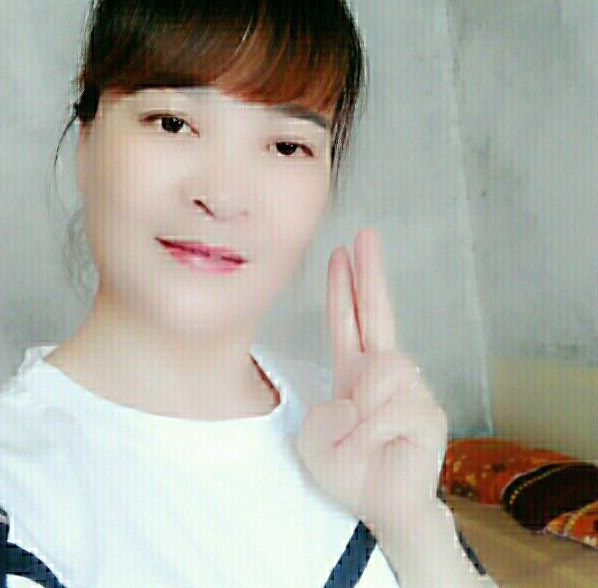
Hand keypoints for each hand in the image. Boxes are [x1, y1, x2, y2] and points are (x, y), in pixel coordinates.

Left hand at [293, 229, 447, 540]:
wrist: (384, 507)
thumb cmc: (350, 470)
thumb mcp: (313, 441)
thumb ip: (322, 415)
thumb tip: (356, 398)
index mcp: (353, 371)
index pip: (348, 319)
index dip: (344, 287)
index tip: (342, 252)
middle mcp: (383, 372)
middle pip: (379, 311)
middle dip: (371, 272)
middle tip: (366, 235)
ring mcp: (410, 389)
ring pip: (383, 369)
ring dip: (363, 406)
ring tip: (360, 435)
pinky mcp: (428, 414)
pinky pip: (394, 408)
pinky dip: (374, 431)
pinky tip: (377, 445)